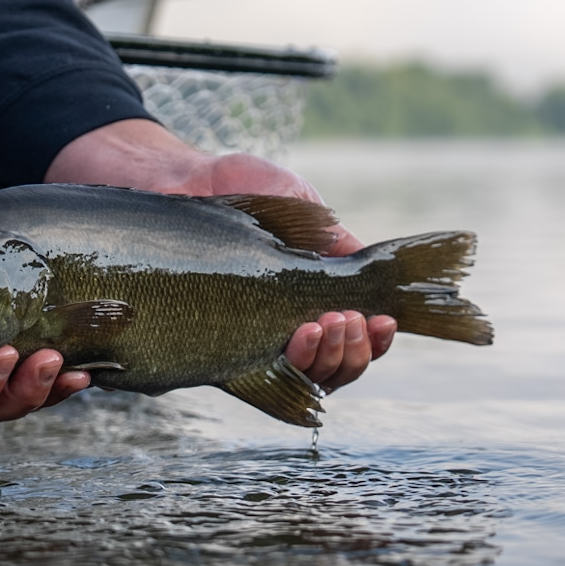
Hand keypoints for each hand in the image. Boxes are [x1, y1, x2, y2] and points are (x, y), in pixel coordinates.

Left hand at [50, 119, 396, 390]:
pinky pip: (258, 383)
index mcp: (311, 304)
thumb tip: (368, 269)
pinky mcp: (215, 353)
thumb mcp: (301, 207)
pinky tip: (296, 335)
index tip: (381, 319)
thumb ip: (335, 240)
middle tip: (344, 319)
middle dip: (350, 353)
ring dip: (325, 360)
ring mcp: (252, 346)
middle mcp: (285, 333)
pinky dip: (288, 368)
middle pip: (335, 373)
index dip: (374, 342)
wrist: (183, 183)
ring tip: (320, 325)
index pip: (354, 343)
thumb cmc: (242, 193)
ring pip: (305, 382)